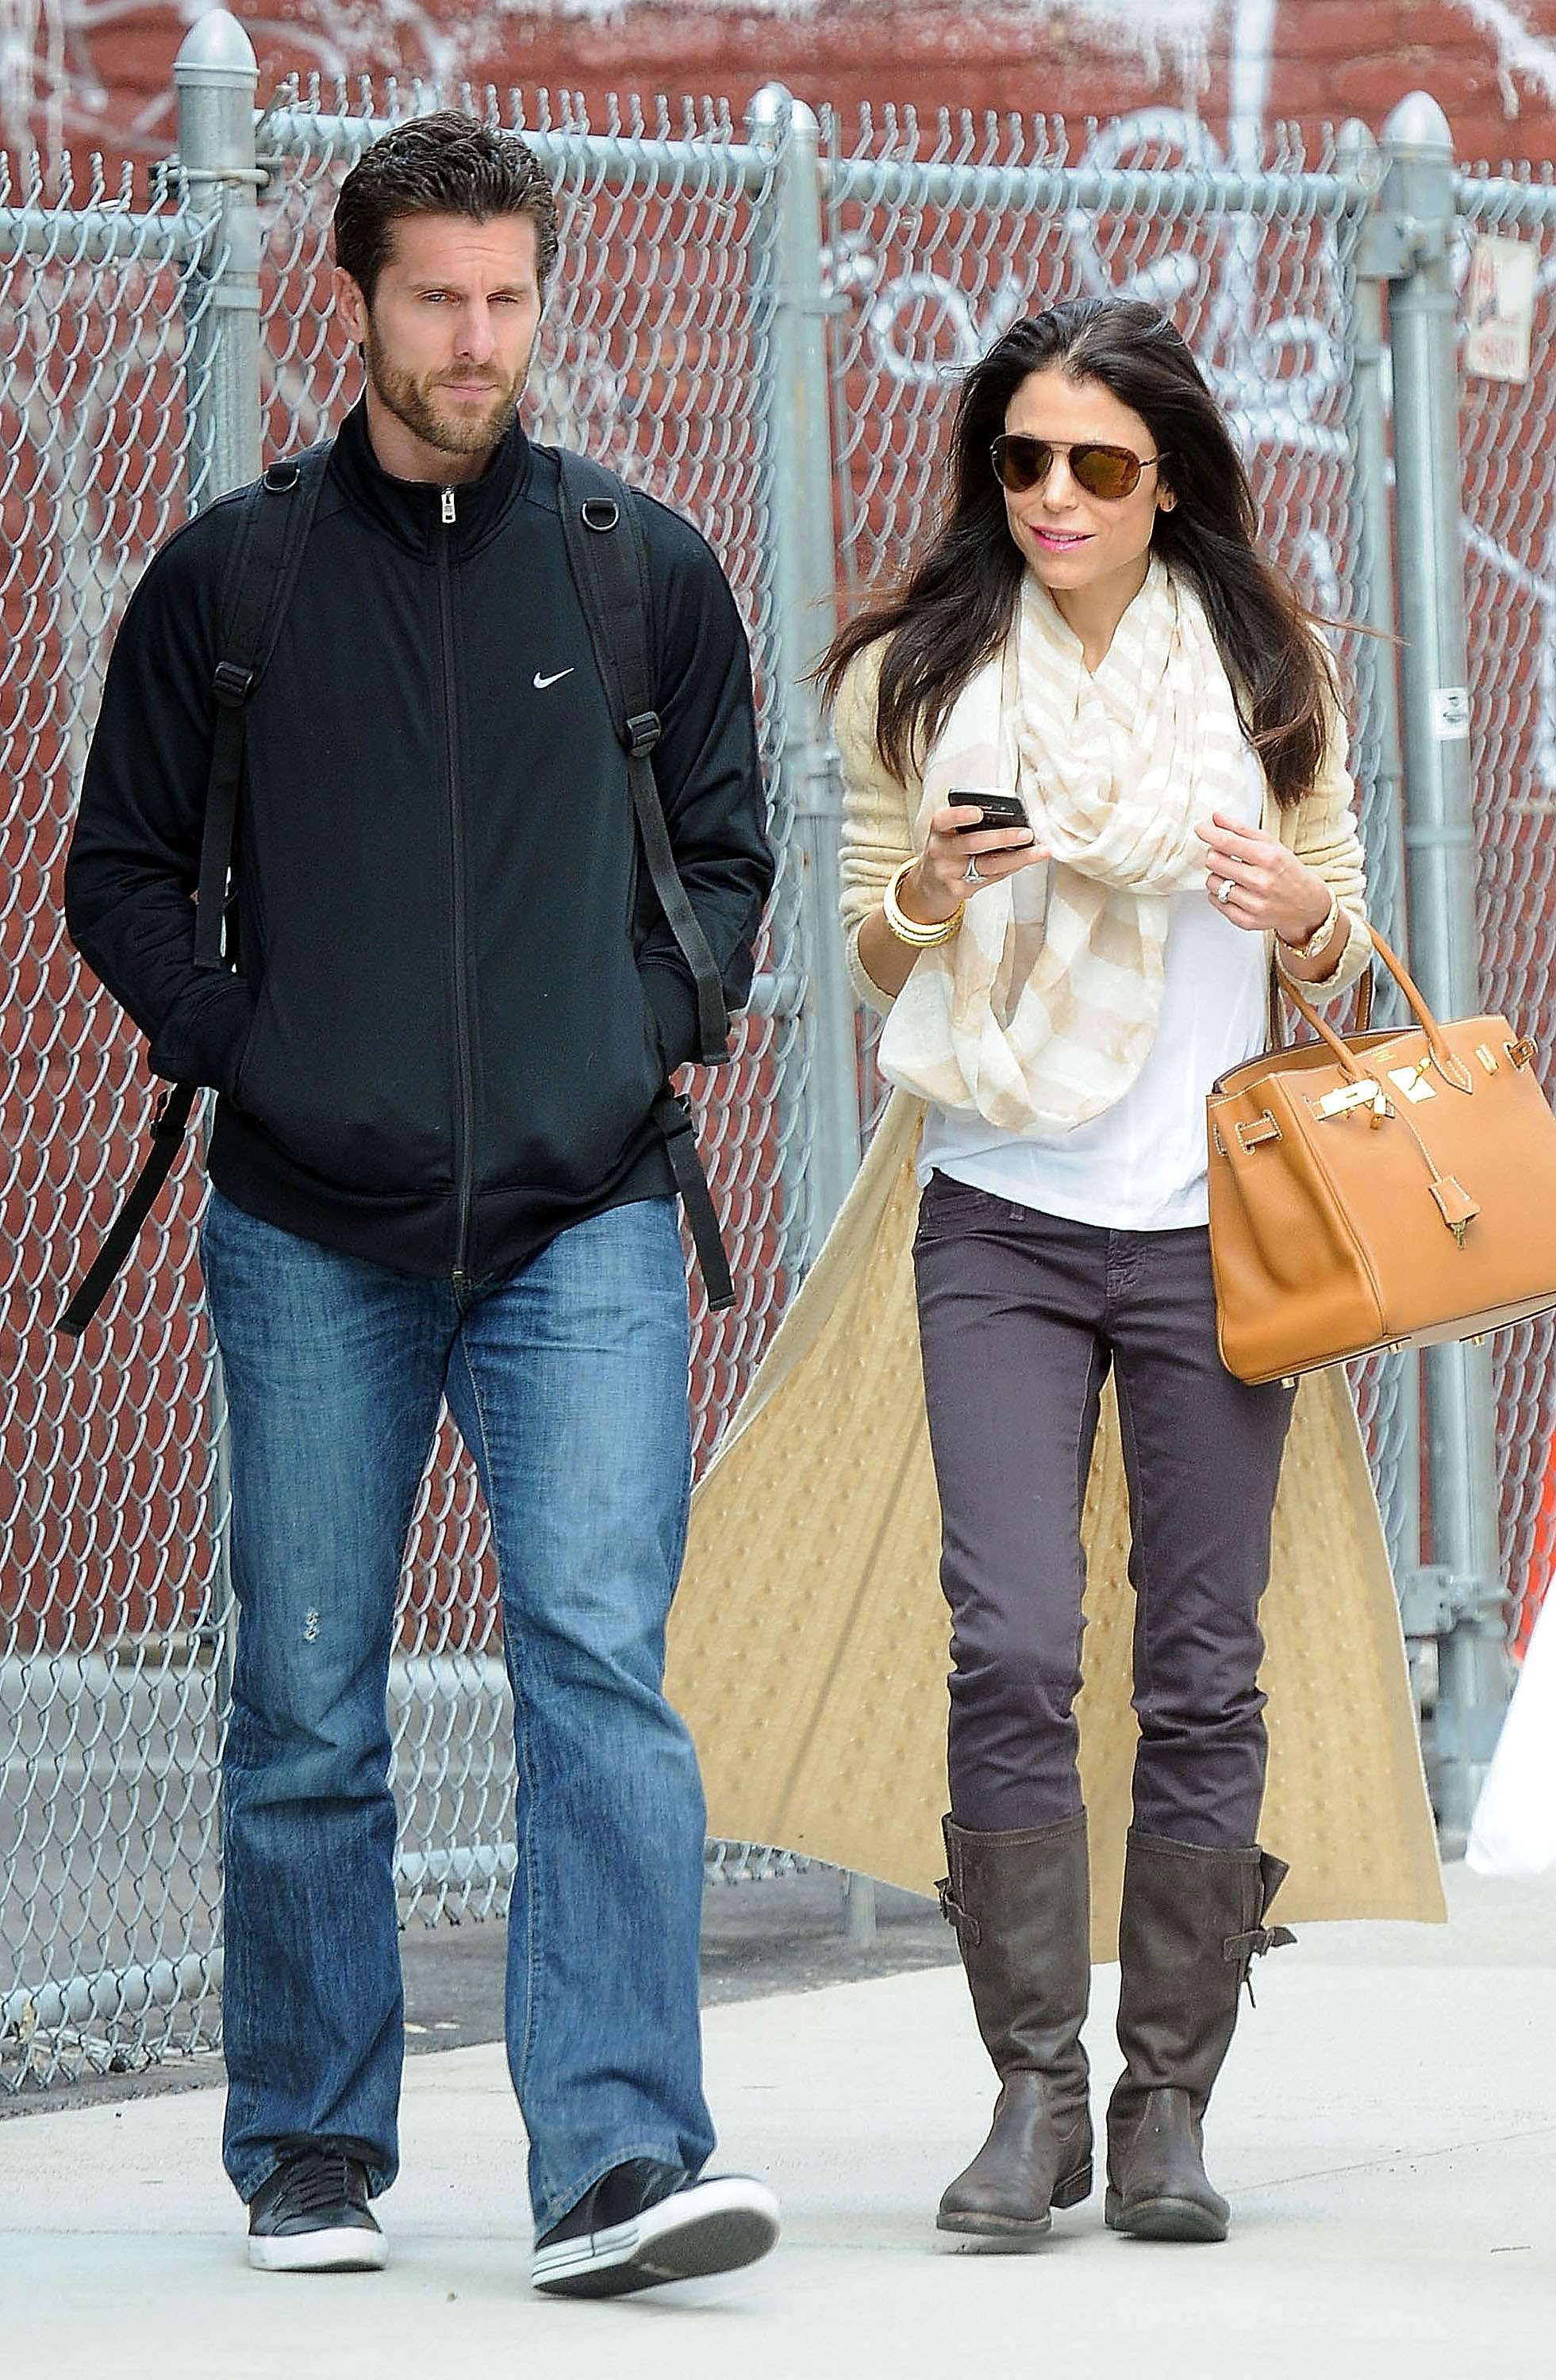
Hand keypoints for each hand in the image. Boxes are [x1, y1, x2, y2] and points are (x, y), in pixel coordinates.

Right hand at [896, 801, 1047, 926]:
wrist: (929, 884)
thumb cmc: (947, 850)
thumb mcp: (948, 831)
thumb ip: (970, 823)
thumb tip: (1010, 817)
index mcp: (939, 829)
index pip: (945, 819)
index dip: (961, 815)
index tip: (979, 812)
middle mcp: (941, 850)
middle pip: (973, 844)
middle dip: (1003, 837)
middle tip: (1026, 833)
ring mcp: (950, 872)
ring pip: (988, 864)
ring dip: (1017, 857)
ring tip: (1038, 850)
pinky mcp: (960, 889)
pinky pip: (991, 878)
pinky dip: (1011, 868)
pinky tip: (1026, 861)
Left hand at [1195, 814, 1329, 944]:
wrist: (1308, 905)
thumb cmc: (1289, 872)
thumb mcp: (1272, 845)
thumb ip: (1242, 830)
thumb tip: (1216, 818)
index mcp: (1269, 858)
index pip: (1227, 842)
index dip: (1208, 833)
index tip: (1201, 828)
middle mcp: (1262, 881)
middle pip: (1214, 862)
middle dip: (1215, 855)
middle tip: (1224, 855)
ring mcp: (1254, 903)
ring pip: (1212, 883)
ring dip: (1217, 876)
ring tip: (1233, 875)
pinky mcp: (1247, 921)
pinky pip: (1217, 902)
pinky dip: (1220, 894)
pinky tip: (1234, 890)